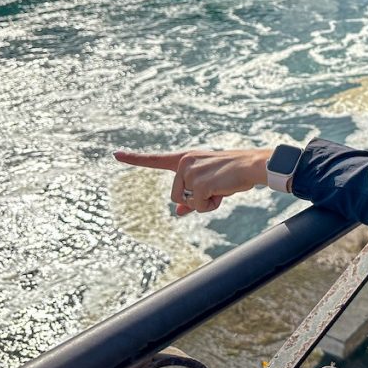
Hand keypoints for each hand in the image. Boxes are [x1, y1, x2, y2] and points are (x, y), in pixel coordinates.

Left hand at [114, 148, 271, 215]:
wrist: (252, 165)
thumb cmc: (234, 174)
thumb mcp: (210, 184)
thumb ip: (191, 196)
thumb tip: (179, 212)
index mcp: (186, 158)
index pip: (155, 159)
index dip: (134, 158)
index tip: (115, 154)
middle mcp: (184, 162)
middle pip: (176, 196)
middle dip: (195, 200)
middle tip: (215, 188)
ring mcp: (189, 172)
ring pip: (185, 203)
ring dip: (203, 203)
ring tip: (219, 188)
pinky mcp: (198, 183)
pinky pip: (197, 206)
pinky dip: (210, 205)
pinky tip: (222, 191)